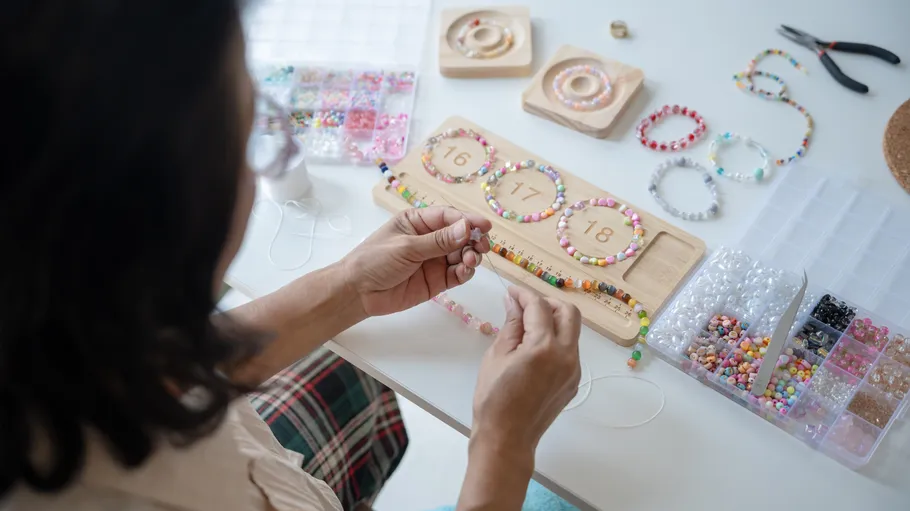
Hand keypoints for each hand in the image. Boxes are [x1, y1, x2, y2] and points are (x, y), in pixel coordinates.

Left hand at [342, 206, 492, 316]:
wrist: (357, 292)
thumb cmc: (375, 260)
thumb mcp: (406, 246)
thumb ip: (438, 240)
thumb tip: (467, 228)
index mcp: (418, 222)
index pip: (448, 217)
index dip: (468, 220)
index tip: (484, 226)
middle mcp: (429, 239)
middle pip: (460, 236)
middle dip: (473, 240)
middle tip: (482, 247)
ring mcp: (433, 261)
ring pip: (461, 255)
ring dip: (470, 257)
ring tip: (470, 261)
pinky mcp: (436, 281)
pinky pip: (456, 274)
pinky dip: (464, 273)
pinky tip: (465, 272)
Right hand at [471, 286, 581, 456]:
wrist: (507, 439)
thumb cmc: (494, 399)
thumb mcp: (497, 356)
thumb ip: (511, 325)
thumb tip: (513, 302)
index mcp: (544, 348)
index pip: (538, 307)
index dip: (524, 294)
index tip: (511, 291)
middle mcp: (566, 356)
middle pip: (569, 313)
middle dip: (548, 303)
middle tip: (525, 306)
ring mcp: (574, 370)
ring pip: (572, 332)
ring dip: (554, 321)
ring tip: (527, 327)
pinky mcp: (573, 381)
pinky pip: (569, 350)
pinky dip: (555, 340)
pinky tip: (534, 349)